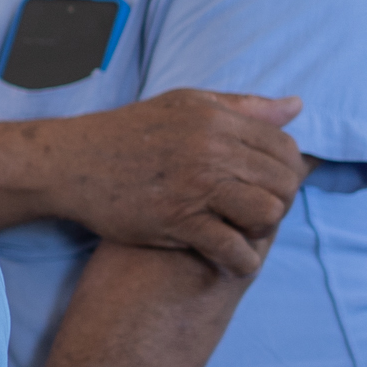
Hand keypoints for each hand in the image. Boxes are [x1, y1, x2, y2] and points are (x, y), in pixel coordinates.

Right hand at [33, 90, 305, 274]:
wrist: (70, 163)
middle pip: (283, 182)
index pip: (285, 147)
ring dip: (262, 228)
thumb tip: (297, 107)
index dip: (287, 170)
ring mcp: (195, 186)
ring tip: (244, 231)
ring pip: (267, 213)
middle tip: (256, 211)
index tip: (268, 184)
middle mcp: (211, 150)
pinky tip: (234, 262)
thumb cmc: (127, 133)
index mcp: (216, 119)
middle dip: (279, 201)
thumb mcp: (185, 105)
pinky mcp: (176, 220)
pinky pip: (231, 246)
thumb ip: (242, 106)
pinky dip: (241, 261)